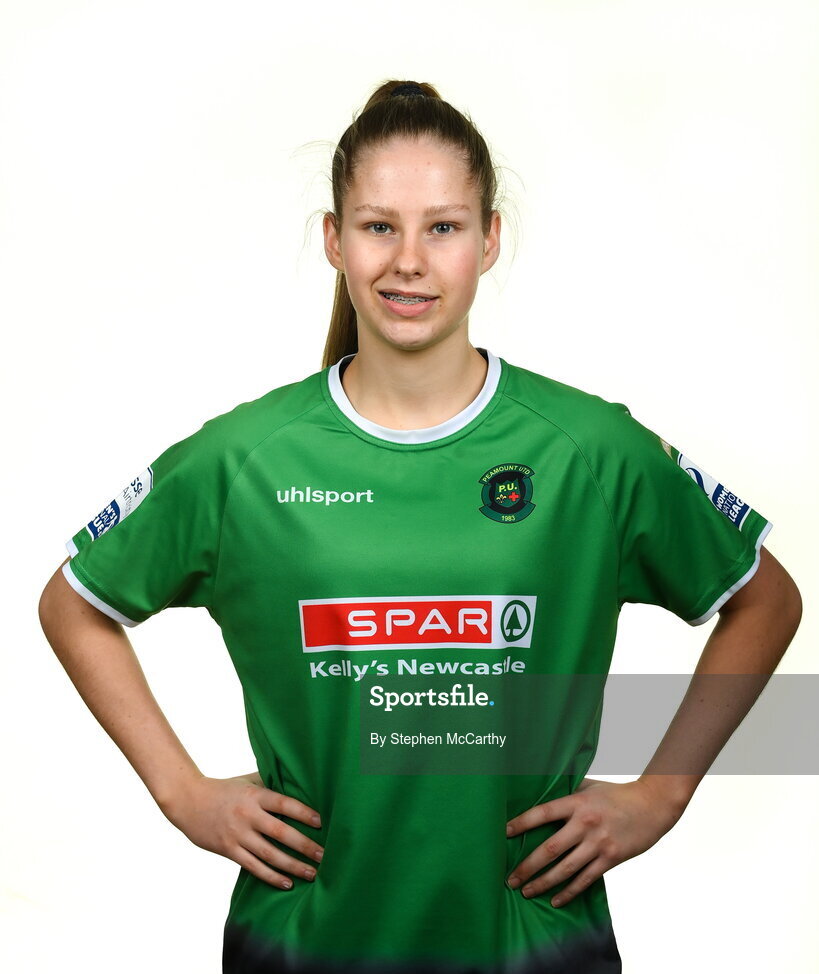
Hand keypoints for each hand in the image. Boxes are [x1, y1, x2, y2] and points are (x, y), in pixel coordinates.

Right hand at [162, 771, 323, 889]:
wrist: (189, 802)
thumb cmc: (224, 789)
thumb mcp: (247, 781)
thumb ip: (270, 783)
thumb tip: (298, 782)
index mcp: (255, 796)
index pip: (283, 804)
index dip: (303, 813)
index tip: (321, 822)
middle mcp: (247, 816)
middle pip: (280, 832)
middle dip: (304, 845)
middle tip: (324, 854)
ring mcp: (237, 835)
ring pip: (269, 854)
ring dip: (292, 865)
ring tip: (312, 873)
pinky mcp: (229, 850)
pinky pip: (253, 867)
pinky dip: (271, 876)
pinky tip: (287, 883)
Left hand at [505, 777, 683, 906]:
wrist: (652, 806)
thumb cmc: (617, 794)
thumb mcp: (590, 787)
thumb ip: (568, 792)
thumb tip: (541, 791)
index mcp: (577, 802)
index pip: (543, 813)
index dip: (522, 823)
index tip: (504, 833)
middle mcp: (586, 823)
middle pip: (550, 848)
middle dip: (527, 866)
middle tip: (510, 878)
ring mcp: (599, 843)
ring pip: (565, 869)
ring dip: (543, 883)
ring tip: (526, 891)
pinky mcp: (610, 859)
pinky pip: (585, 880)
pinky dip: (569, 892)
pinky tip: (554, 900)